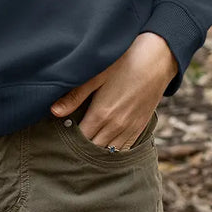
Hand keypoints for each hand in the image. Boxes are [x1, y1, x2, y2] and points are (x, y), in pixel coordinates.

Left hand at [49, 33, 177, 147]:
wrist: (158, 59)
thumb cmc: (124, 62)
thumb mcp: (96, 75)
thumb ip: (75, 96)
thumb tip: (54, 112)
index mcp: (102, 114)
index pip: (79, 139)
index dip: (68, 139)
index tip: (60, 136)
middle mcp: (116, 126)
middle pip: (93, 149)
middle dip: (80, 148)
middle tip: (69, 144)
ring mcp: (130, 128)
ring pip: (109, 151)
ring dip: (97, 151)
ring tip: (84, 147)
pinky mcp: (140, 127)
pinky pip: (124, 148)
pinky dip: (113, 150)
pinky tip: (104, 145)